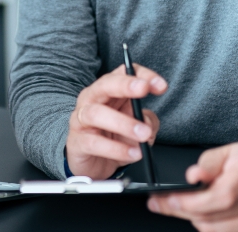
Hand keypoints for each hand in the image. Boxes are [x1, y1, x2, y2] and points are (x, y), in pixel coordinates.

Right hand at [66, 64, 166, 178]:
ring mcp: (80, 120)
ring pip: (96, 113)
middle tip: (144, 89)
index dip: (143, 75)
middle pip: (105, 84)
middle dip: (125, 84)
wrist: (92, 164)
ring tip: (143, 134)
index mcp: (108, 91)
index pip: (123, 73)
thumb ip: (147, 121)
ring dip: (123, 123)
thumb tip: (147, 122)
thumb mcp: (137, 127)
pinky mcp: (77, 143)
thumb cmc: (114, 139)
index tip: (161, 86)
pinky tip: (132, 153)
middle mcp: (92, 100)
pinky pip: (94, 143)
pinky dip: (116, 149)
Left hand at [147, 143, 237, 231]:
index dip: (192, 201)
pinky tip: (209, 215)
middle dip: (184, 210)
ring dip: (196, 219)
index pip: (222, 195)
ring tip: (193, 205)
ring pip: (214, 230)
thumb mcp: (226, 152)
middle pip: (213, 216)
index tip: (170, 198)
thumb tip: (192, 176)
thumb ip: (207, 163)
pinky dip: (211, 228)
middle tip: (167, 201)